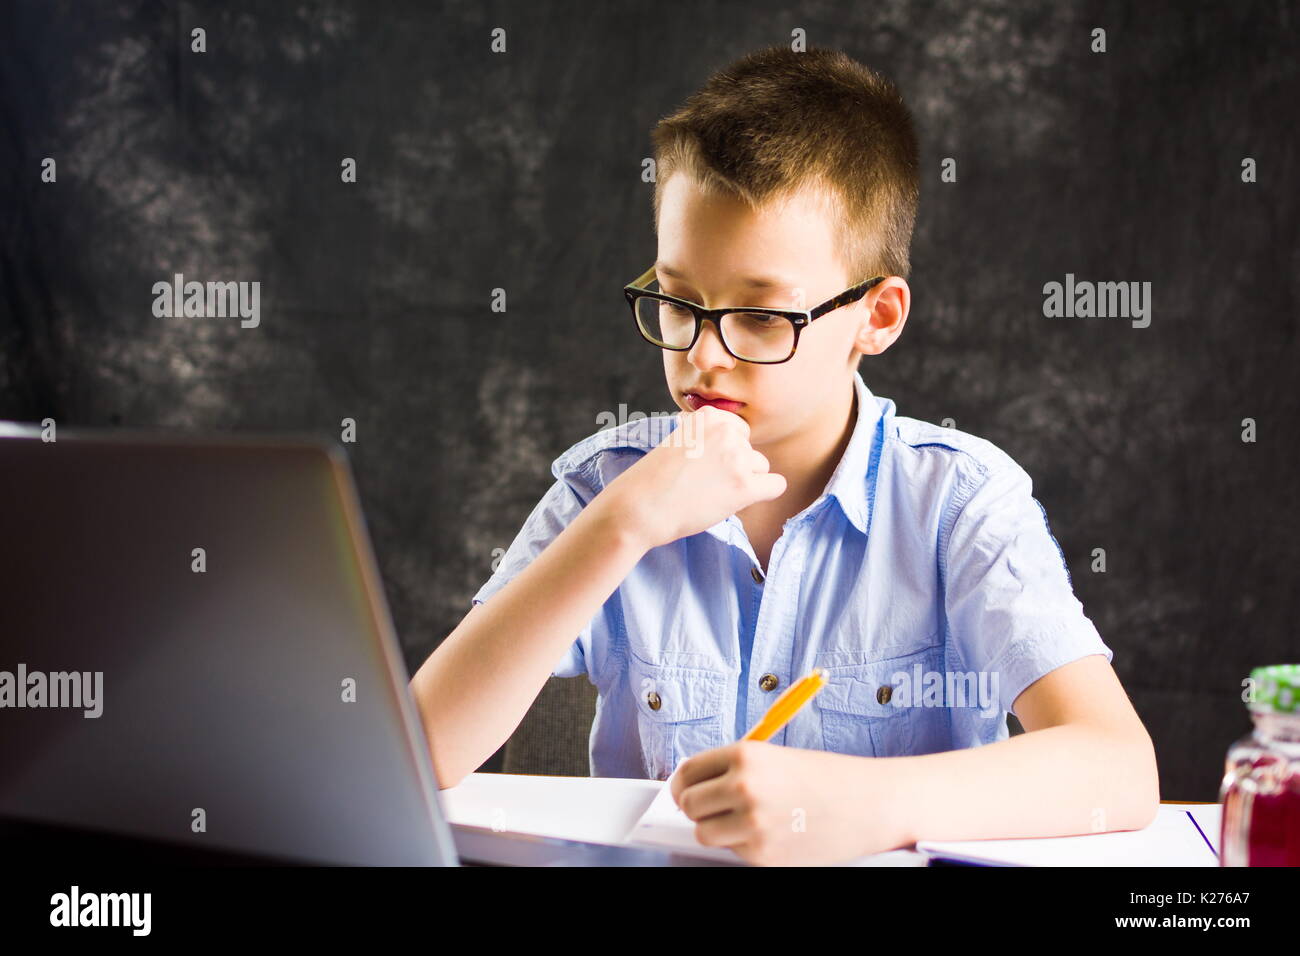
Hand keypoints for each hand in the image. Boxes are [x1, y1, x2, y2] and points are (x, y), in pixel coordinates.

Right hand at [603, 405, 785, 549]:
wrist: (640, 508)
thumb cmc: (654, 480)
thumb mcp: (677, 441)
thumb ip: (704, 435)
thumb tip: (729, 431)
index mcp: (708, 417)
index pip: (738, 430)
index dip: (725, 451)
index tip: (706, 464)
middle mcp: (726, 432)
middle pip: (750, 449)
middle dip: (735, 466)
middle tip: (706, 482)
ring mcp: (737, 459)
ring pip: (761, 467)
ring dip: (745, 481)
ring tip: (714, 493)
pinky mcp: (744, 487)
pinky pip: (776, 485)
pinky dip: (765, 493)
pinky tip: (745, 499)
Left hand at [669, 740, 913, 865]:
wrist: (871, 804)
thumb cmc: (828, 778)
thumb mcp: (776, 759)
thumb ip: (736, 770)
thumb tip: (698, 789)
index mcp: (745, 755)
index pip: (688, 771)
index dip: (685, 783)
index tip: (688, 790)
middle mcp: (743, 787)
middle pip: (689, 804)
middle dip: (696, 807)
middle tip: (713, 809)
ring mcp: (752, 824)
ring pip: (703, 833)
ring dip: (716, 830)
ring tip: (743, 822)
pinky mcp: (762, 856)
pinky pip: (733, 853)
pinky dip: (745, 847)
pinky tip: (772, 834)